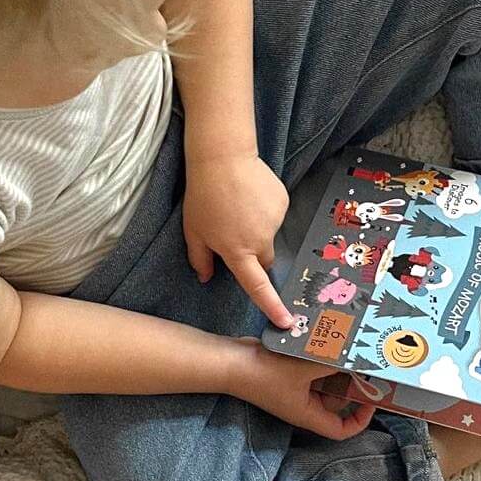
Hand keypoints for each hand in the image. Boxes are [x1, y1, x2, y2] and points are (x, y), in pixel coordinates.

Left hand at [183, 150, 293, 328]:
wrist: (223, 157)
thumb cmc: (203, 197)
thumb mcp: (193, 231)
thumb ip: (200, 259)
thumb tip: (205, 278)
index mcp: (237, 251)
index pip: (257, 286)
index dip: (272, 306)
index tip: (287, 323)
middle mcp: (261, 240)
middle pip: (265, 260)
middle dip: (254, 255)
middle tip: (234, 234)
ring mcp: (275, 220)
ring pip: (270, 236)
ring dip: (257, 229)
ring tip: (239, 206)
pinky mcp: (283, 202)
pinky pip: (276, 215)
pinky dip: (265, 211)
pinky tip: (251, 196)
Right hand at [222, 338, 378, 439]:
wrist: (232, 361)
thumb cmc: (267, 372)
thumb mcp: (306, 368)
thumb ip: (334, 363)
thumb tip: (358, 359)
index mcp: (308, 415)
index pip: (341, 430)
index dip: (360, 420)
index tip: (372, 400)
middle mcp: (304, 405)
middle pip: (336, 403)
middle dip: (352, 386)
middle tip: (367, 365)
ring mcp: (295, 389)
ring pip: (325, 383)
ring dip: (338, 369)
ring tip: (353, 350)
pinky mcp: (288, 375)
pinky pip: (313, 371)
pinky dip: (323, 360)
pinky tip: (332, 342)